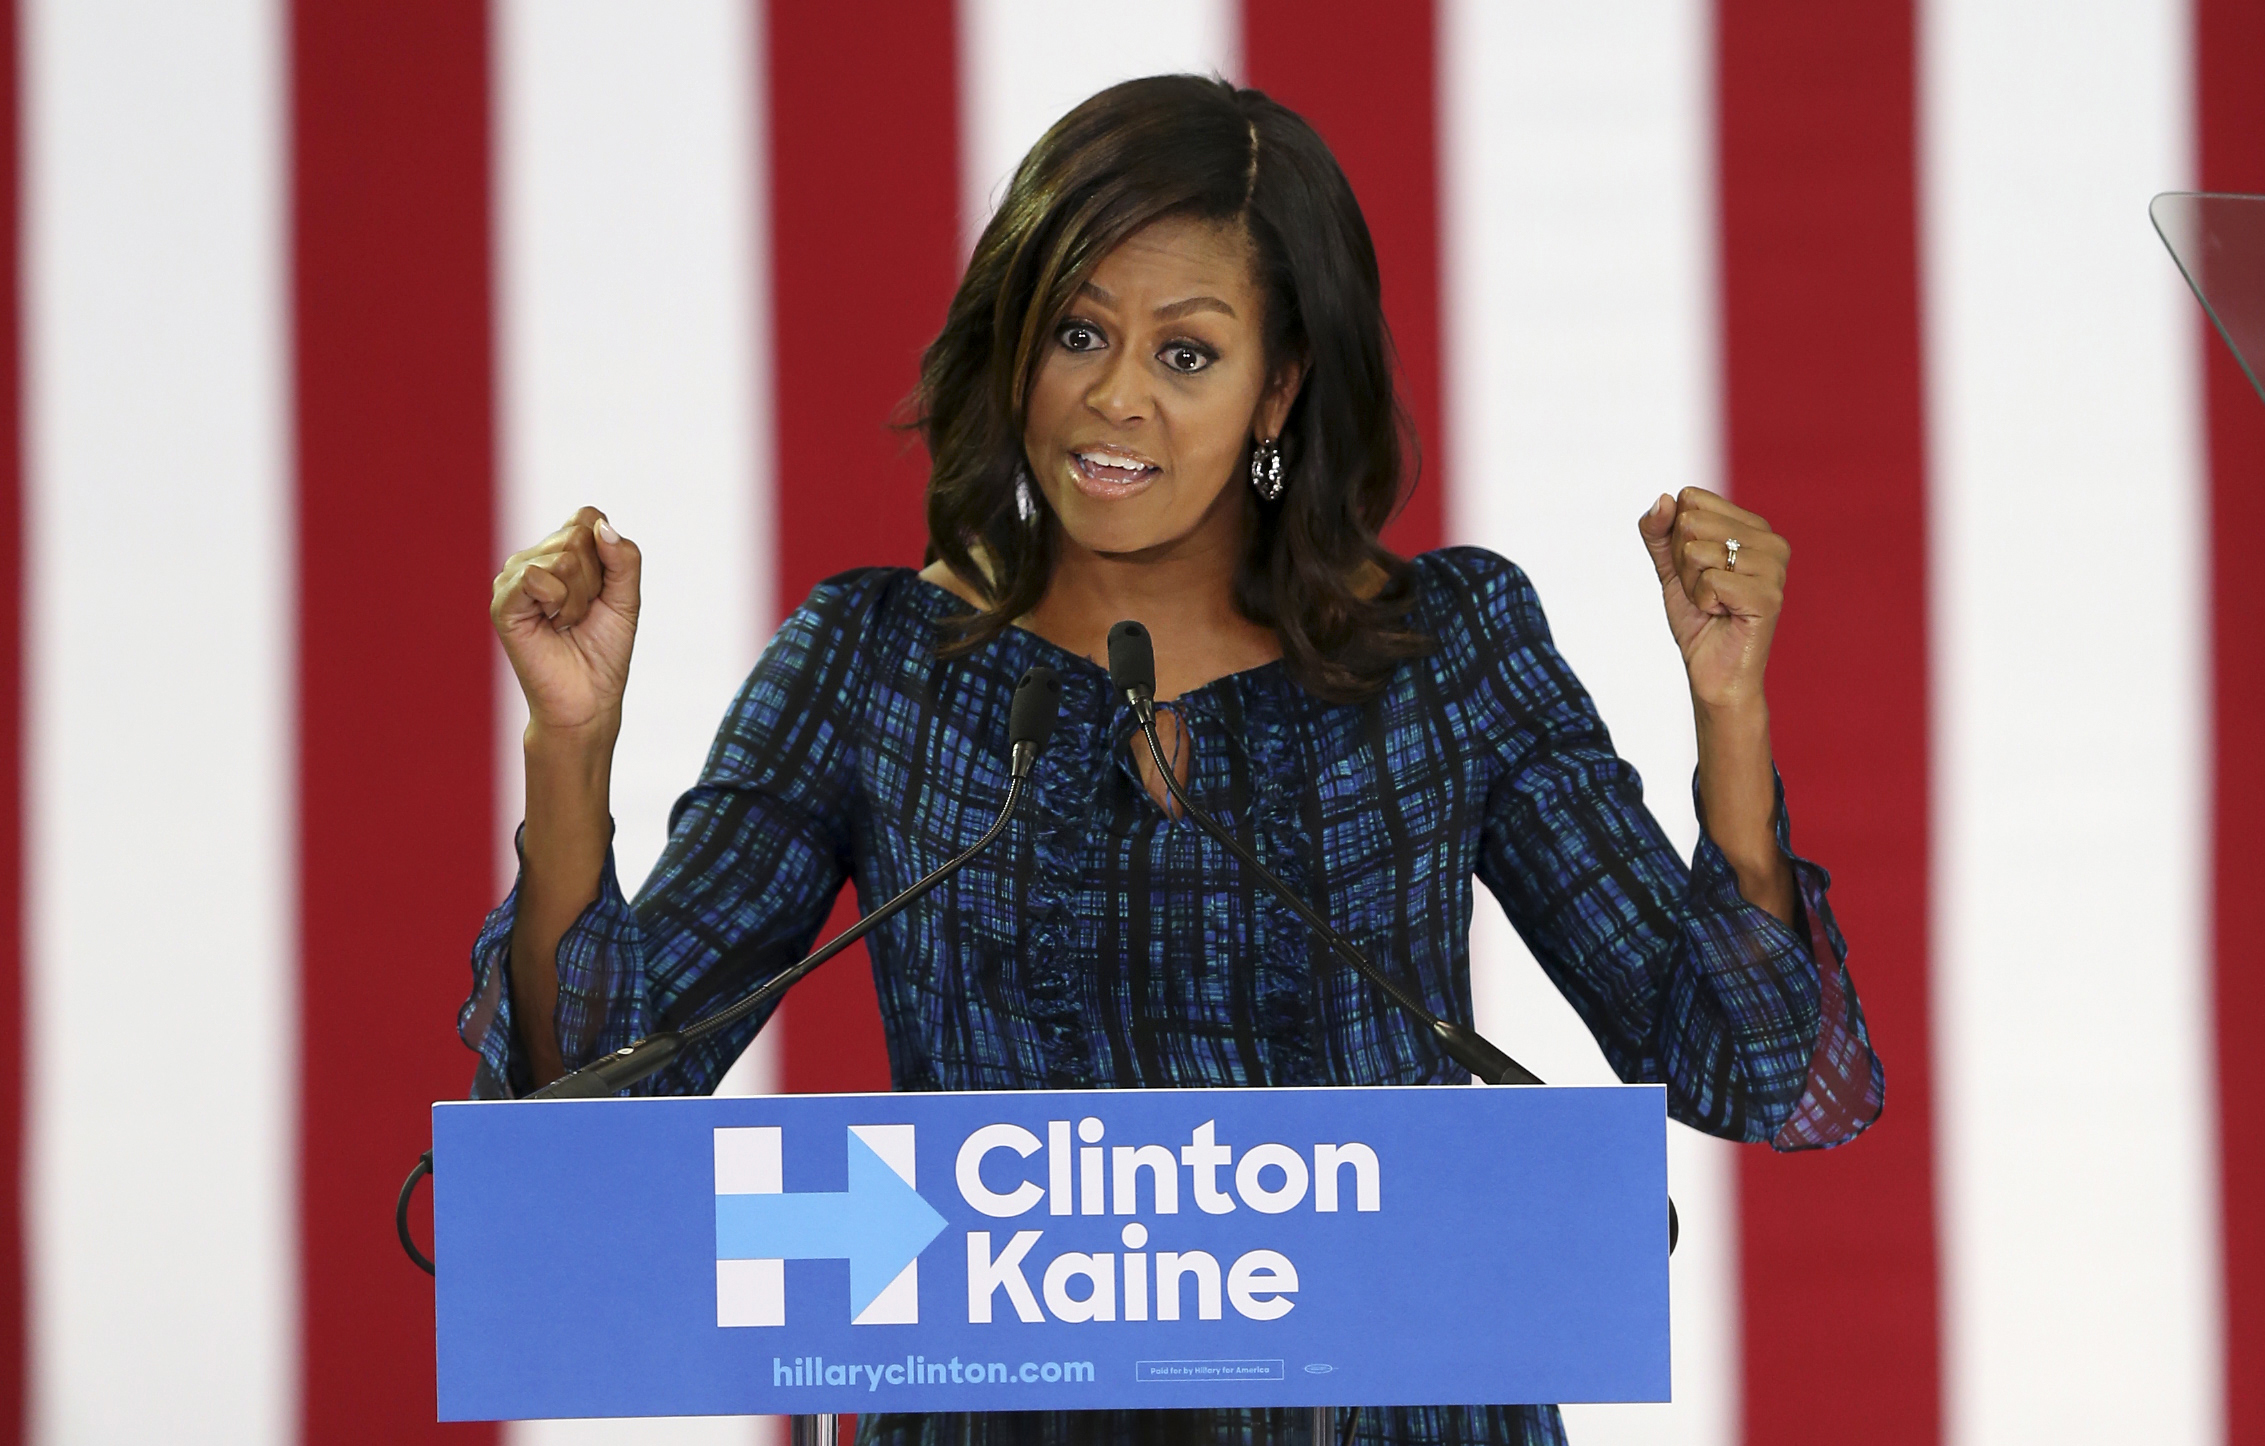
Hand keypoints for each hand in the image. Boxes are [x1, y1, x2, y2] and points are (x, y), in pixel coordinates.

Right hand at [491, 506, 640, 739]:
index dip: (607, 554)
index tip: (602, 591)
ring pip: (565, 557)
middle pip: (579, 536)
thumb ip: (624, 558)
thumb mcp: (627, 598)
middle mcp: (533, 559)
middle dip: (596, 580)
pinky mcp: (504, 601)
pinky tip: (552, 624)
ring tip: (567, 622)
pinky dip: (559, 603)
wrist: (588, 699)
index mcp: (559, 552)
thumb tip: (601, 526)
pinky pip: (538, 576)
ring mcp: (514, 577)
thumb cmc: (604, 651)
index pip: (588, 517)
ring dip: (580, 597)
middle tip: (583, 613)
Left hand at [1638, 488, 1788, 714]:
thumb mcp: (1670, 567)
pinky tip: (1722, 615)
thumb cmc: (1698, 618)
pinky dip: (1703, 602)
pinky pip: (1710, 581)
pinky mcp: (1769, 596)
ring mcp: (1774, 568)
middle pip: (1690, 522)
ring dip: (1692, 585)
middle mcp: (1771, 541)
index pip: (1690, 498)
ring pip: (1696, 551)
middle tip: (1704, 591)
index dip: (1676, 538)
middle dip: (1682, 563)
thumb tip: (1663, 499)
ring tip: (1715, 605)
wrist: (1713, 671)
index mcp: (1753, 526)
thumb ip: (1658, 531)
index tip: (1696, 569)